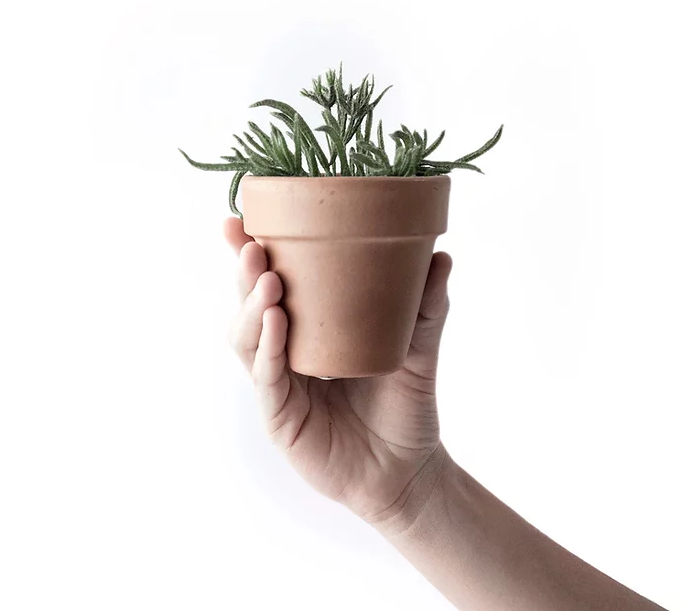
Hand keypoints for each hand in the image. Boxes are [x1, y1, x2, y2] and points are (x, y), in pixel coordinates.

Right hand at [224, 217, 453, 524]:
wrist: (410, 467)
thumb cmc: (406, 403)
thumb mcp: (418, 346)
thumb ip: (426, 305)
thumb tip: (441, 254)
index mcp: (308, 327)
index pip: (273, 282)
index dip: (253, 251)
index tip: (243, 217)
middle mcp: (284, 351)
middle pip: (251, 304)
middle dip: (245, 272)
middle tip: (252, 243)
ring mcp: (279, 384)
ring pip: (248, 338)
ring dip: (252, 306)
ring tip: (268, 279)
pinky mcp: (280, 416)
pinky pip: (267, 377)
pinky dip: (267, 347)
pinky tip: (276, 321)